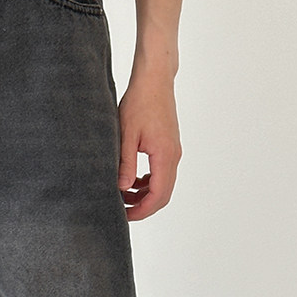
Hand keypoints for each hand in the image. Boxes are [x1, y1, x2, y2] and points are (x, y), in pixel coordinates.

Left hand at [117, 71, 181, 220]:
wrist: (155, 81)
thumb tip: (122, 188)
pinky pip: (162, 172)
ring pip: (164, 184)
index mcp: (164, 155)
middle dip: (144, 206)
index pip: (158, 194)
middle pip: (164, 194)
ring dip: (146, 194)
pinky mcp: (169, 146)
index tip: (125, 215)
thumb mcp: (126, 134)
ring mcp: (173, 151)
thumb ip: (126, 163)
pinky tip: (133, 180)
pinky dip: (149, 181)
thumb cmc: (139, 103)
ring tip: (123, 195)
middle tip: (123, 210)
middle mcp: (173, 156)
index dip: (142, 210)